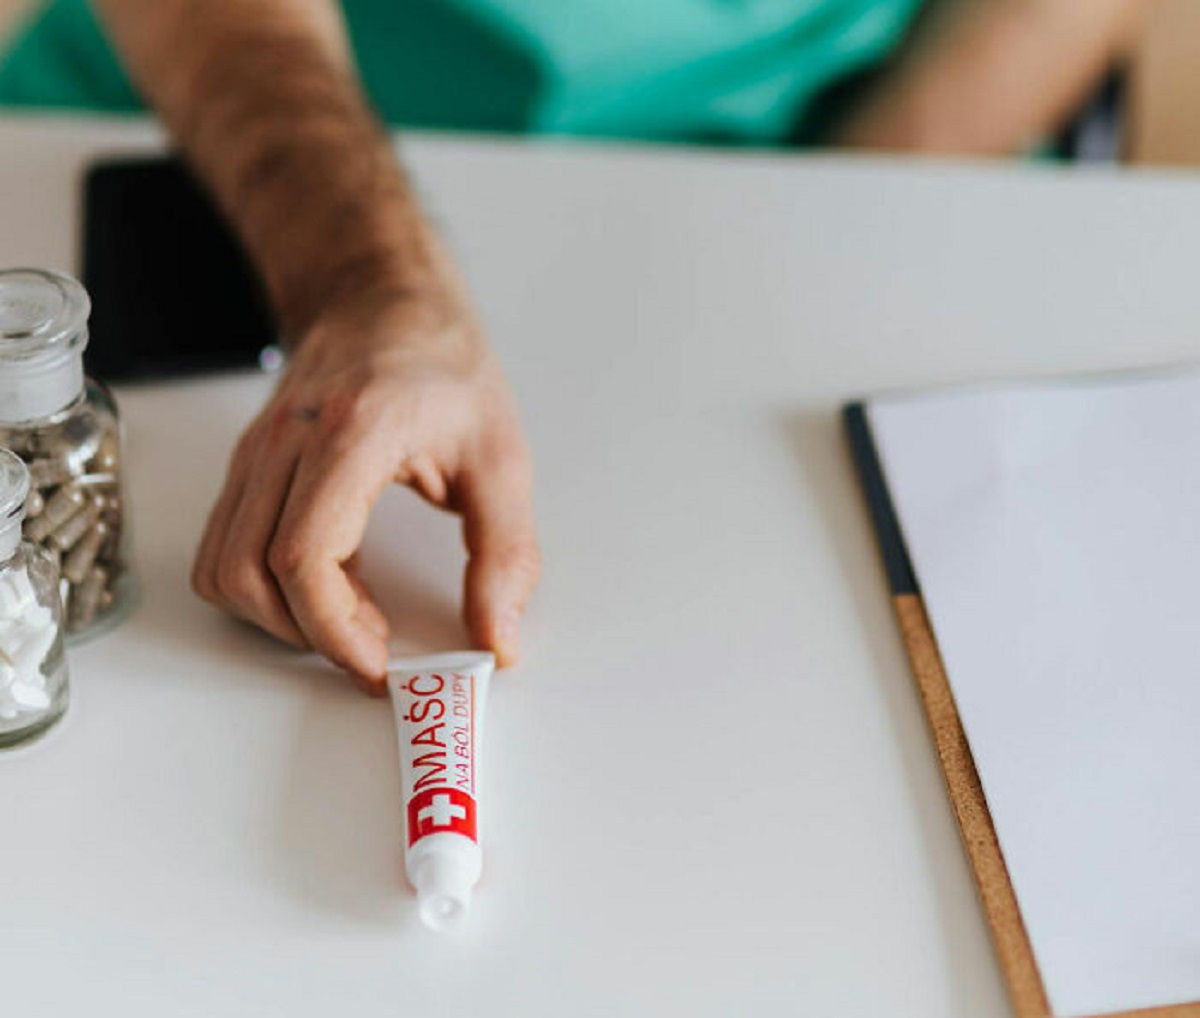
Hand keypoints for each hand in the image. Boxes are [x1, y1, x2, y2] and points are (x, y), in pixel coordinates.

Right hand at [191, 281, 540, 693]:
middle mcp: (285, 442)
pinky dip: (267, 588)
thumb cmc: (442, 363)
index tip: (382, 665)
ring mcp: (256, 454)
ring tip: (354, 619)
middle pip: (249, 574)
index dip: (336, 630)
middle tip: (376, 651)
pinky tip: (332, 583)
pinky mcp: (247, 467)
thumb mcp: (501, 457)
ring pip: (223, 569)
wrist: (381, 298)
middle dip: (310, 635)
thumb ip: (505, 553)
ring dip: (280, 618)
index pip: (304, 555)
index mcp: (352, 431)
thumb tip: (498, 639)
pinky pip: (227, 548)